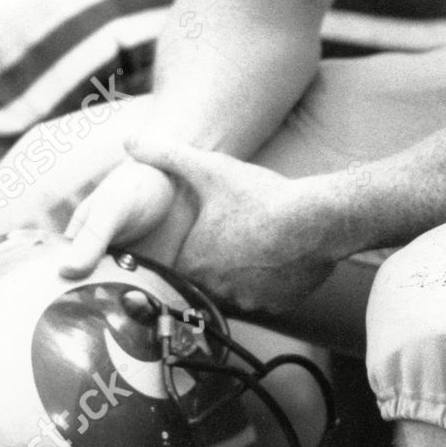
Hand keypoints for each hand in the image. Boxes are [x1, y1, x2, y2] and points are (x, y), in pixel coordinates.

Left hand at [66, 136, 336, 312]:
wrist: (315, 219)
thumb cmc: (261, 196)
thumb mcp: (210, 169)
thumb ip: (167, 156)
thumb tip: (130, 140)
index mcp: (195, 262)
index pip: (182, 264)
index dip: (194, 245)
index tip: (208, 231)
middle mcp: (217, 289)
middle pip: (209, 279)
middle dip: (219, 260)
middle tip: (236, 233)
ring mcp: (249, 302)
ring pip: (238, 290)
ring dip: (244, 273)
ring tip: (259, 243)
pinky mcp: (277, 306)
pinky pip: (266, 298)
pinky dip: (270, 283)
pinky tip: (279, 256)